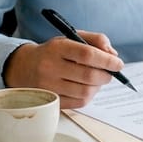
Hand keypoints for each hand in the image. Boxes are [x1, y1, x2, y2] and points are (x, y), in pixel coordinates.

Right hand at [3, 30, 123, 108]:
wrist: (24, 67)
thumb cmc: (54, 52)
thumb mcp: (71, 38)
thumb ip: (95, 40)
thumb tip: (113, 55)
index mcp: (57, 48)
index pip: (87, 54)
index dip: (107, 60)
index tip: (118, 64)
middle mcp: (50, 67)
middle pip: (88, 76)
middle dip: (106, 75)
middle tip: (110, 73)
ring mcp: (49, 86)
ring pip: (85, 92)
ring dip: (98, 86)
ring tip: (97, 80)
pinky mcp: (51, 101)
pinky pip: (79, 103)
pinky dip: (89, 96)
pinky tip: (87, 88)